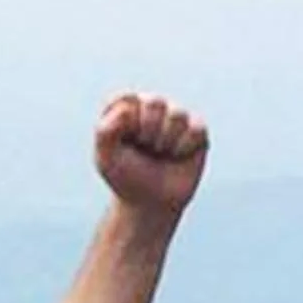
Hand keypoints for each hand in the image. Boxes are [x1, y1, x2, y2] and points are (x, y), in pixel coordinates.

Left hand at [95, 93, 207, 215]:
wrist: (150, 203)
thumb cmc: (126, 178)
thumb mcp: (106, 158)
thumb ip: (105, 132)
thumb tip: (126, 110)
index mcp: (126, 110)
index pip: (127, 99)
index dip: (126, 124)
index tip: (123, 142)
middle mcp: (151, 109)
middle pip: (155, 103)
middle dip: (147, 131)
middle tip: (144, 148)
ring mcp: (175, 117)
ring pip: (177, 114)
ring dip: (165, 141)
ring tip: (160, 153)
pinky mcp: (197, 130)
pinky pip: (195, 128)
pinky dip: (183, 147)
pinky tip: (177, 156)